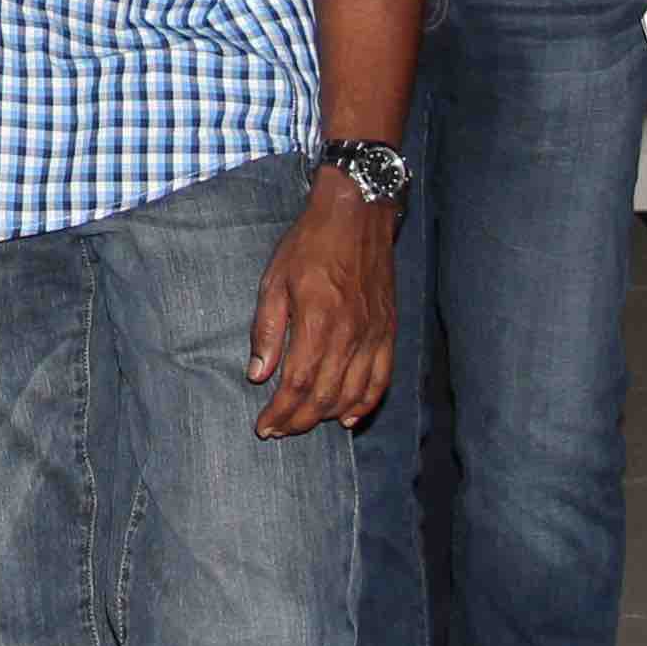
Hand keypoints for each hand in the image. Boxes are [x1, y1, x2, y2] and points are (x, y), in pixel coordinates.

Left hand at [248, 182, 395, 436]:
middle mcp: (350, 336)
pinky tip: (349, 417)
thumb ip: (267, 330)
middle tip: (279, 430)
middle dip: (299, 421)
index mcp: (318, 323)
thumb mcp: (274, 280)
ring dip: (327, 416)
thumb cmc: (310, 244)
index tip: (264, 426)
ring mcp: (374, 336)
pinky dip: (366, 404)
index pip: (298, 384)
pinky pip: (381, 379)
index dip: (281, 412)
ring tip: (304, 424)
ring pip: (353, 394)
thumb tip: (258, 374)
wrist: (357, 215)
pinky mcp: (388, 332)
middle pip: (325, 397)